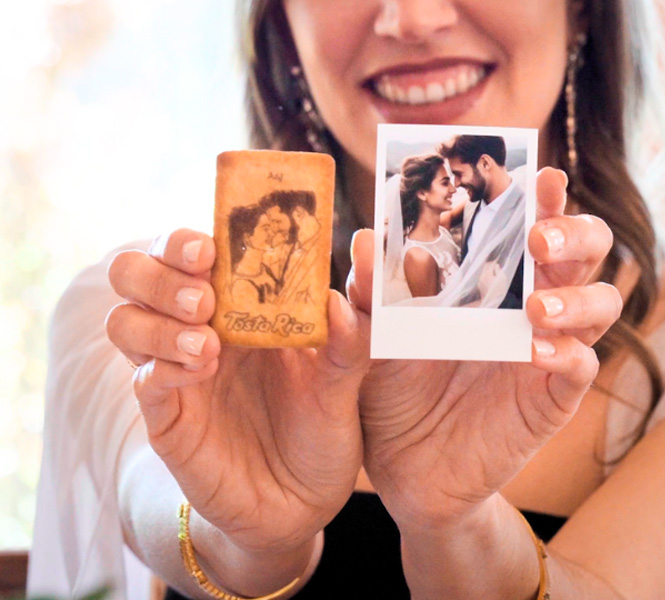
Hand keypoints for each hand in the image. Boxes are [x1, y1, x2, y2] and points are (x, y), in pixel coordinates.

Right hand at [106, 229, 369, 552]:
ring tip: (209, 345)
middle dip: (158, 273)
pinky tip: (200, 371)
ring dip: (158, 321)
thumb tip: (337, 299)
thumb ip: (347, 341)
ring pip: (124, 321)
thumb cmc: (322, 430)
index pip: (190, 252)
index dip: (186, 241)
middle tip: (202, 297)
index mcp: (239, 307)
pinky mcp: (168, 417)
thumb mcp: (344, 382)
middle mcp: (199, 329)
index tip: (209, 247)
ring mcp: (177, 372)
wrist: (304, 501)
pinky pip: (141, 379)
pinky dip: (162, 367)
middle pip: (136, 273)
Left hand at [347, 167, 620, 529]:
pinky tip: (533, 352)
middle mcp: (530, 304)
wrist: (404, 466)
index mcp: (493, 277)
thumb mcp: (374, 336)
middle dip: (576, 233)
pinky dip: (567, 354)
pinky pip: (582, 366)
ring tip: (534, 307)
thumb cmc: (393, 389)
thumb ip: (371, 292)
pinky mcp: (551, 398)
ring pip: (602, 303)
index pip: (532, 222)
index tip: (539, 176)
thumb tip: (368, 238)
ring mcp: (547, 350)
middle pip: (587, 251)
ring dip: (577, 296)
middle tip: (540, 238)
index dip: (545, 196)